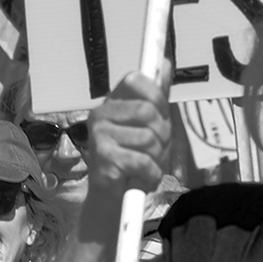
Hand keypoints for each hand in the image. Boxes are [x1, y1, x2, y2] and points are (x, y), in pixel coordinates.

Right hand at [84, 70, 172, 222]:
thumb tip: (163, 61)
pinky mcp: (103, 158)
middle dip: (162, 135)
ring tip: (145, 167)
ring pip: (149, 138)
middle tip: (155, 151)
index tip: (160, 115)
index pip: (135, 79)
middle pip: (148, 111)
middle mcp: (100, 115)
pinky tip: (141, 178)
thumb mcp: (149, 125)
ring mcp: (99, 136)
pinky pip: (143, 161)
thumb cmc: (132, 161)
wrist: (112, 200)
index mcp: (112, 103)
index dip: (156, 95)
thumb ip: (157, 95)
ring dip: (157, 159)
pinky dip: (151, 174)